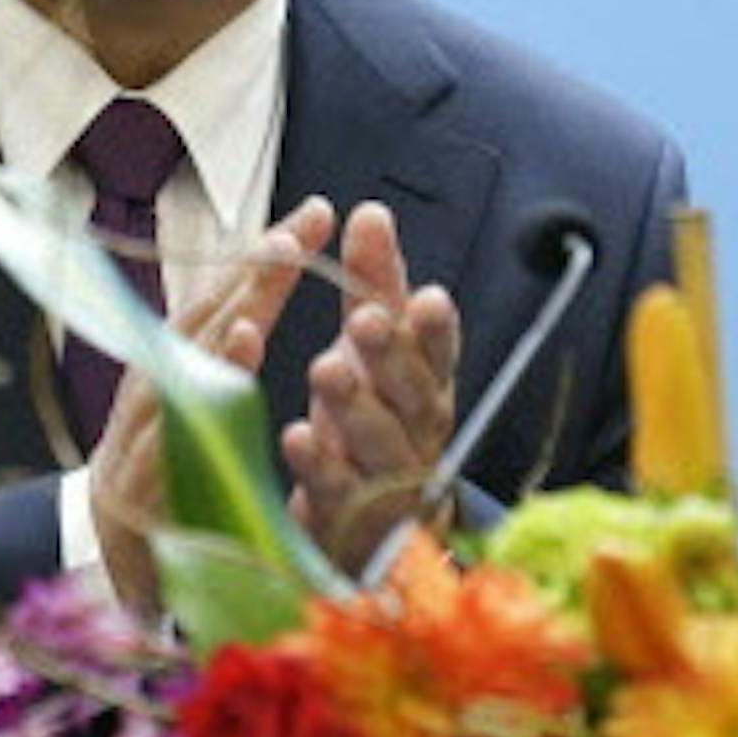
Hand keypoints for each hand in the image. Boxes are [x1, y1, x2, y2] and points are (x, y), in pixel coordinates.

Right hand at [89, 195, 335, 609]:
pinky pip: (170, 465)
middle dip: (247, 285)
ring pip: (178, 390)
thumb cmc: (169, 465)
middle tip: (292, 240)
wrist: (115, 556)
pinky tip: (220, 419)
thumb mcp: (196, 398)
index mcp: (171, 359)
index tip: (318, 215)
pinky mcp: (142, 499)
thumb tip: (263, 276)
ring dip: (213, 355)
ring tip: (251, 319)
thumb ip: (225, 344)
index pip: (223, 295)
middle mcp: (150, 389)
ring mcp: (139, 443)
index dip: (265, 257)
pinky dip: (193, 438)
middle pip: (199, 327)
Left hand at [282, 201, 460, 573]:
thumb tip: (371, 211)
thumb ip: (375, 282)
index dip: (438, 329)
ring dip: (355, 405)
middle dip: (392, 356)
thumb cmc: (374, 415)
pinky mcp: (349, 518)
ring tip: (326, 368)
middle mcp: (416, 432)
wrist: (374, 525)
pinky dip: (319, 465)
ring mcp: (386, 480)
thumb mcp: (377, 347)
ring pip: (379, 443)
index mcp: (426, 385)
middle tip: (365, 321)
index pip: (441, 354)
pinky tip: (296, 437)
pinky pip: (337, 492)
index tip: (429, 298)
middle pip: (413, 395)